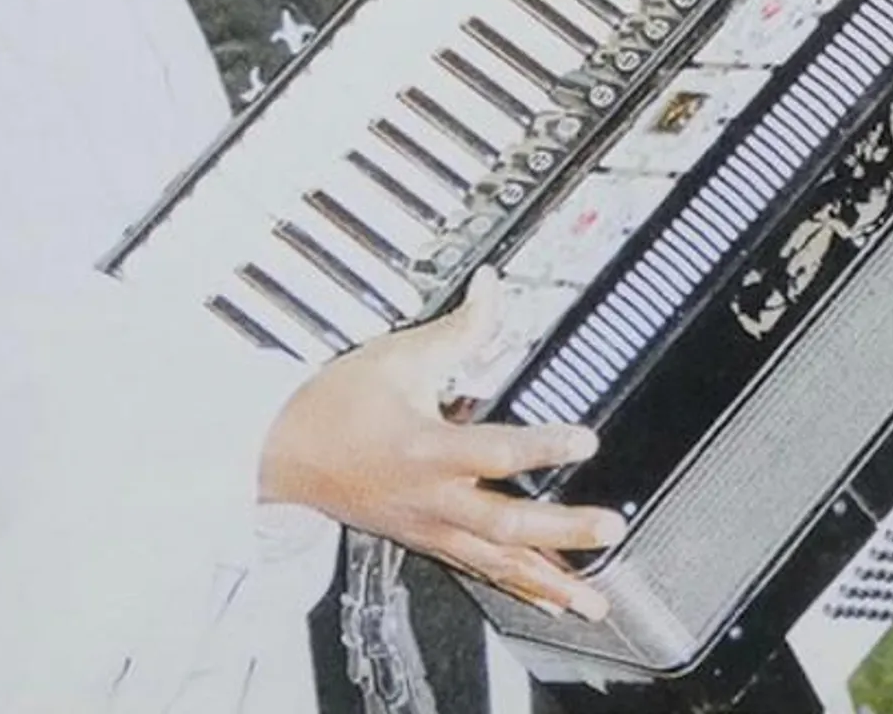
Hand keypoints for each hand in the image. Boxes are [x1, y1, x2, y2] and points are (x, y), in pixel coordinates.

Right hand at [258, 268, 624, 619]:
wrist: (283, 454)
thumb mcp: (398, 357)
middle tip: (609, 527)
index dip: (542, 447)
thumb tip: (493, 289)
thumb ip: (458, 329)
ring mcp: (429, 526)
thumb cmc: (335, 406)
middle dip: (561, 530)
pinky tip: (551, 601)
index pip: (493, 452)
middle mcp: (432, 497)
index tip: (585, 440)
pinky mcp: (426, 539)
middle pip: (504, 523)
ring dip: (550, 582)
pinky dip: (520, 587)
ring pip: (497, 562)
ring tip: (594, 601)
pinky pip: (480, 571)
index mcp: (424, 449)